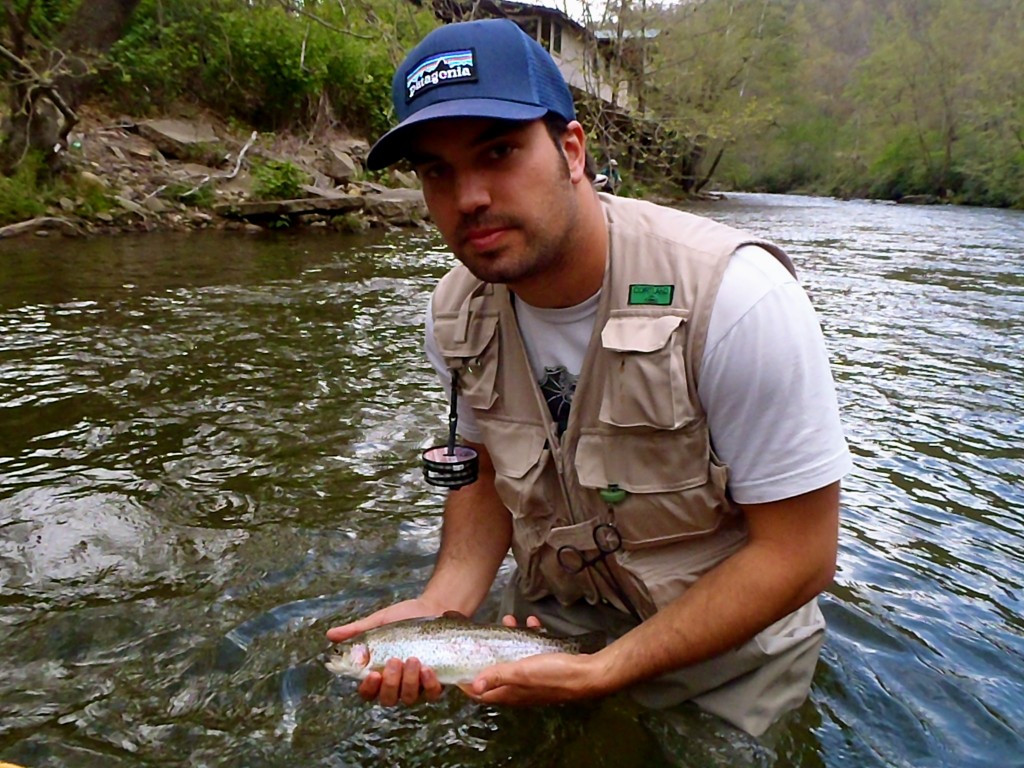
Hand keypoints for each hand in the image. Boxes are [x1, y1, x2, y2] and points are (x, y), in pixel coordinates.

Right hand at [325, 598, 443, 705]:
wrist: (435, 607)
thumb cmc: (404, 617)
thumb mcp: (379, 622)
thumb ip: (357, 631)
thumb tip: (330, 635)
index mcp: (379, 673)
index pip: (368, 692)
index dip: (368, 688)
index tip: (372, 674)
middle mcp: (397, 684)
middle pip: (388, 699)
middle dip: (390, 683)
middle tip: (394, 661)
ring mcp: (417, 686)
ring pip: (409, 697)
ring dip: (409, 681)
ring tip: (413, 659)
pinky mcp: (436, 683)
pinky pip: (432, 694)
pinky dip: (429, 684)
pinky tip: (427, 669)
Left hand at [467, 614, 606, 705]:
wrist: (589, 673)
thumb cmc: (554, 674)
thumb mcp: (522, 672)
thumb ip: (498, 676)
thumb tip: (474, 685)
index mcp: (511, 694)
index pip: (482, 693)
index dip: (468, 682)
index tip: (459, 665)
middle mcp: (520, 689)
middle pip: (497, 673)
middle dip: (489, 653)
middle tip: (486, 635)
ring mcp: (533, 679)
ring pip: (515, 659)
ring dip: (510, 640)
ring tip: (510, 621)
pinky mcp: (546, 668)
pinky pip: (532, 652)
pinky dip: (530, 637)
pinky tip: (533, 624)